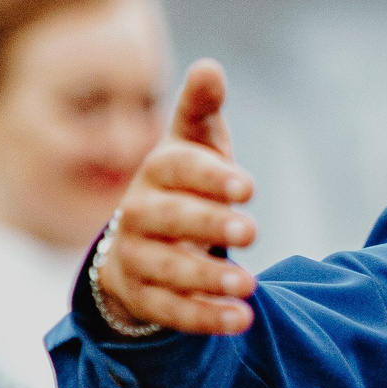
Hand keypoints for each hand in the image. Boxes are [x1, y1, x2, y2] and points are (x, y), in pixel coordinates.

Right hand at [95, 59, 261, 335]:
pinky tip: (241, 319)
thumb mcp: (196, 146)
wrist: (143, 241)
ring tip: (251, 285)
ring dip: (207, 278)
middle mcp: (138, 213)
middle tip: (251, 232)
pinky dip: (204, 317)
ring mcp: (135, 258)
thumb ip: (202, 110)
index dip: (210, 177)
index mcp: (157, 172)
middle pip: (167, 218)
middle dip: (207, 225)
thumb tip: (209, 68)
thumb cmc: (185, 184)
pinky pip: (169, 311)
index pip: (177, 168)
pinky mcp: (141, 298)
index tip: (248, 188)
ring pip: (166, 269)